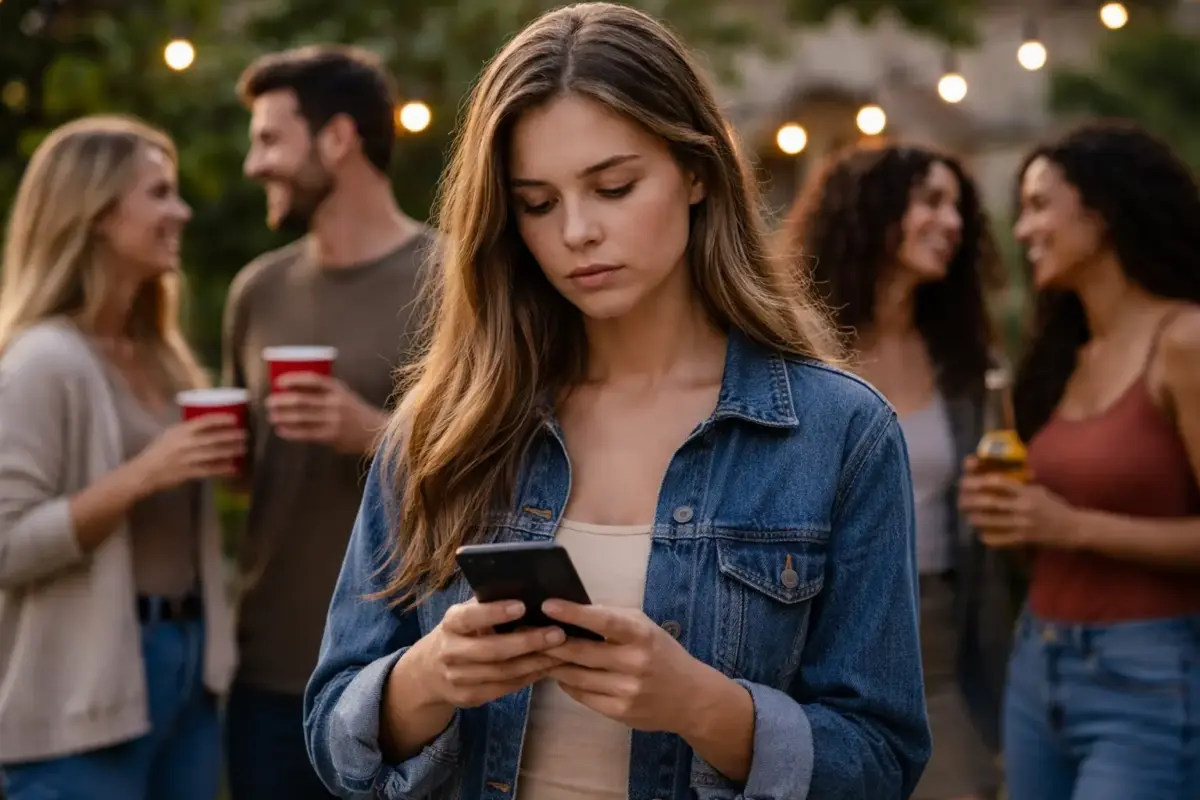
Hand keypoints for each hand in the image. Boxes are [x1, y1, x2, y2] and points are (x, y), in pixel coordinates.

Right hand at [131, 414, 246, 493]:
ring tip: (242, 449)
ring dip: (231, 451)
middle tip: (245, 435)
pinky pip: (210, 470)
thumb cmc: (157, 451)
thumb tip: (206, 424)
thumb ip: (186, 430)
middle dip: (231, 436)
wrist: (145, 472)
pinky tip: (233, 468)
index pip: (204, 422)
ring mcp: (188, 459)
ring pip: (214, 454)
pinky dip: (223, 469)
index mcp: (180, 431)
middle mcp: (186, 443)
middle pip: (213, 438)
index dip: (221, 419)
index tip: (234, 419)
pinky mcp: (189, 473)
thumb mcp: (169, 434)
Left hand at [265, 372, 385, 454]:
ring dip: (283, 416)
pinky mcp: (331, 436)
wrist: (376, 432)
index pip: (312, 380)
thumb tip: (293, 391)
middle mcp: (335, 403)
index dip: (293, 379)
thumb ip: (324, 392)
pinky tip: (281, 431)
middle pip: (302, 400)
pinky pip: (305, 433)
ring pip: (301, 417)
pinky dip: (290, 432)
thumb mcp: (344, 395)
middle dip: (282, 401)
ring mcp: (333, 420)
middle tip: (269, 402)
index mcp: (338, 389)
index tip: (279, 382)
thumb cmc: (355, 412)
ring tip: (272, 416)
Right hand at [414, 599, 565, 708]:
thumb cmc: (461, 632)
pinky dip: (529, 678)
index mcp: (451, 623)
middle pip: (492, 650)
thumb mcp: (467, 615)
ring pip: (503, 673)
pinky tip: (547, 667)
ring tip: (561, 651)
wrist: (429, 671)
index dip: (495, 612)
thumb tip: (530, 590)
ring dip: (535, 663)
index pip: (470, 617)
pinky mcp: (468, 697)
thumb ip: (489, 604)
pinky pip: (504, 688)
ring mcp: (457, 678)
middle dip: (527, 642)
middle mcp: (450, 651)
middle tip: (558, 633)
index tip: (523, 606)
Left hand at [541, 600, 709, 733]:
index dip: (573, 613)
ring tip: (539, 653)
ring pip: (575, 676)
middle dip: (551, 642)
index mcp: (640, 635)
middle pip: (580, 652)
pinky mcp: (619, 712)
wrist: (690, 697)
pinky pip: (581, 695)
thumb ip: (613, 618)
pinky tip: (561, 674)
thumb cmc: (661, 653)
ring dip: (555, 664)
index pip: (603, 621)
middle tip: (530, 633)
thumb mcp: (645, 627)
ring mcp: (626, 691)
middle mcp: (634, 663)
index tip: (548, 605)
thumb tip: (574, 610)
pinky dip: (567, 683)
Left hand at [959, 459, 1080, 549]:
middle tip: (961, 502)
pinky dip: (985, 536)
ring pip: (988, 521)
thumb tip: (995, 480)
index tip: (967, 482)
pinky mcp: (1022, 540)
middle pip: (988, 502)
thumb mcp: (1039, 491)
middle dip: (969, 501)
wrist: (1073, 528)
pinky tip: (982, 533)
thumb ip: (1019, 486)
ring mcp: (1021, 525)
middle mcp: (1022, 507)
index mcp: (1026, 492)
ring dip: (974, 518)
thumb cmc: (1055, 506)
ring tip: (969, 516)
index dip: (979, 481)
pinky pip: (997, 539)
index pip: (998, 482)